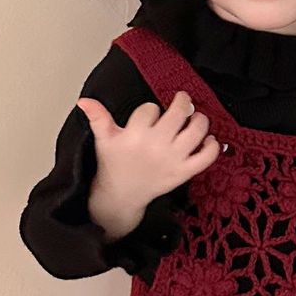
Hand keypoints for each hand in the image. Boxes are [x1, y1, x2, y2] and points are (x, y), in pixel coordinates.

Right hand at [75, 90, 220, 206]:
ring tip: (195, 117)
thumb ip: (97, 117)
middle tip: (182, 101)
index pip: (150, 109)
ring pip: (196, 131)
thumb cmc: (113, 164)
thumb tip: (83, 101)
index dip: (151, 109)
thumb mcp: (103, 139)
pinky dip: (213, 147)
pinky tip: (209, 139)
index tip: (149, 116)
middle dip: (182, 102)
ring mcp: (172, 159)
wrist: (121, 195)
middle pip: (178, 113)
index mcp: (135, 135)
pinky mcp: (184, 172)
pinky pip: (206, 158)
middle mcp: (156, 145)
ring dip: (200, 120)